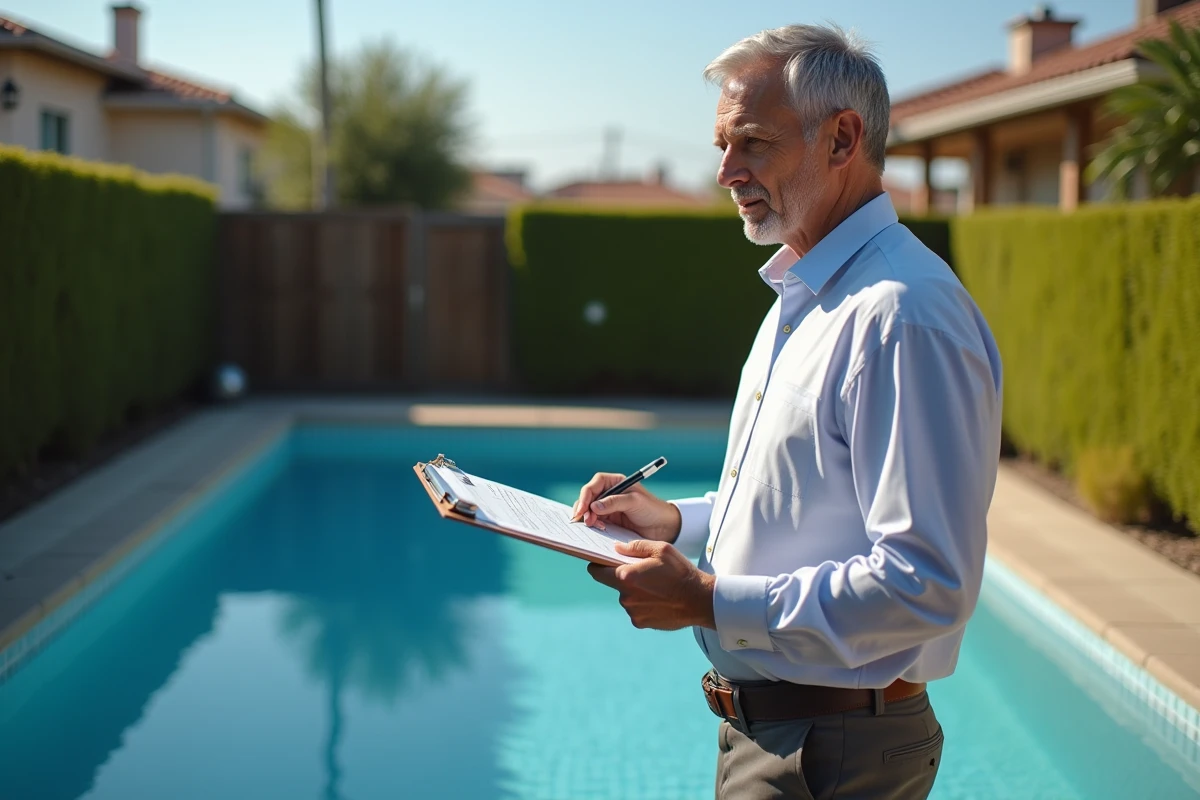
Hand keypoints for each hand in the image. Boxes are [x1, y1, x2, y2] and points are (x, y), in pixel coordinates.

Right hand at [572, 472, 681, 541]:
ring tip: (591, 526)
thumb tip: (593, 506)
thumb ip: (614, 502)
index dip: (586, 495)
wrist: (663, 527)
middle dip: (584, 508)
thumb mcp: (634, 502)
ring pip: (589, 510)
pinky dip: (592, 525)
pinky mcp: (609, 521)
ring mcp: (608, 508)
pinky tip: (594, 530)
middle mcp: (609, 493)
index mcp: (616, 482)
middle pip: (588, 497)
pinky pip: (595, 521)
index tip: (583, 509)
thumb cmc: (652, 509)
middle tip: (585, 521)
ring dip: (587, 517)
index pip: (595, 484)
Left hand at [587, 539, 715, 630]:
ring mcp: (632, 612)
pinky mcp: (641, 623)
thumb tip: (617, 548)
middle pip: (615, 584)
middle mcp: (625, 597)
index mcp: (626, 577)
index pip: (596, 572)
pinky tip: (659, 599)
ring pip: (627, 598)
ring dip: (636, 592)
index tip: (602, 563)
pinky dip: (643, 605)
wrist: (700, 601)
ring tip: (656, 587)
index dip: (597, 566)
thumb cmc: (681, 572)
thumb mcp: (661, 549)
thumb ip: (635, 547)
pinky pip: (636, 610)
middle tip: (644, 574)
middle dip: (625, 578)